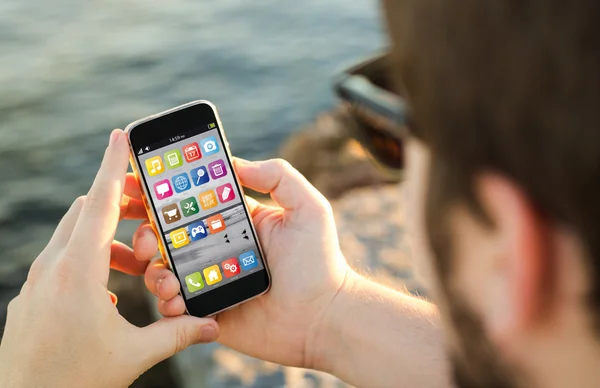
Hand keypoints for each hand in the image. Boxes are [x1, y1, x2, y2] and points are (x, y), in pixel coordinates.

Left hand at [0, 130, 218, 387]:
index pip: (99, 203)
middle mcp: (52, 268)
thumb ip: (177, 334)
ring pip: (73, 236)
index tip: (122, 135)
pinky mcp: (30, 297)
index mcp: (78, 272)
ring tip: (137, 264)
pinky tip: (107, 292)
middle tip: (149, 213)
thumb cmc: (73, 380)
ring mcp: (36, 282)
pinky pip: (61, 260)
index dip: (113, 165)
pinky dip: (88, 258)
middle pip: (87, 212)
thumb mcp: (133, 355)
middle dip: (120, 204)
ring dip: (107, 238)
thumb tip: (213, 325)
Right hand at [144, 158, 348, 367]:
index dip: (162, 192)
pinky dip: (166, 302)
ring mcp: (209, 281)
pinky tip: (177, 299)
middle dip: (145, 230)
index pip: (191, 202)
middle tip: (143, 233)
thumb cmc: (320, 262)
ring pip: (163, 270)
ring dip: (153, 269)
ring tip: (165, 273)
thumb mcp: (307, 207)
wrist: (324, 318)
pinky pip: (174, 307)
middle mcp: (216, 248)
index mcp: (234, 221)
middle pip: (167, 234)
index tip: (136, 181)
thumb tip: (234, 162)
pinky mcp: (207, 312)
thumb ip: (276, 176)